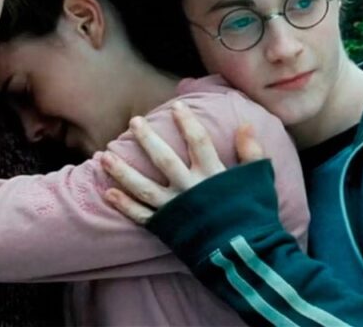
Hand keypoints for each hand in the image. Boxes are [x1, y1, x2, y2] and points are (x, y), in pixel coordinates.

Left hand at [101, 101, 264, 223]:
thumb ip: (251, 152)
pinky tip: (108, 193)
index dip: (187, 121)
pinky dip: (124, 206)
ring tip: (103, 155)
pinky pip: (141, 216)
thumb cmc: (255, 216)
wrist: (245, 256)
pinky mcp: (166, 228)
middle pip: (164, 160)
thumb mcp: (259, 180)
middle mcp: (190, 189)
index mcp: (213, 175)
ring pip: (143, 187)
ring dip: (122, 171)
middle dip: (147, 139)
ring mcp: (175, 210)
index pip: (198, 140)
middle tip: (134, 122)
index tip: (177, 105)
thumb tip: (244, 124)